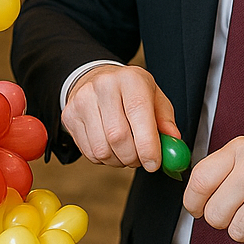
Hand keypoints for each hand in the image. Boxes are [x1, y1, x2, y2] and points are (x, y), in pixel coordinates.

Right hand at [61, 64, 179, 171]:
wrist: (97, 79)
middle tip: (142, 160)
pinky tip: (111, 147)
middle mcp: (104, 86)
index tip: (154, 164)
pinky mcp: (69, 116)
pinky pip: (89, 153)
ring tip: (127, 152)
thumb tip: (173, 141)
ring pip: (102, 149)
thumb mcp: (154, 97)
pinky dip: (104, 159)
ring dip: (119, 161)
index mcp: (130, 79)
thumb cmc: (131, 92)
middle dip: (134, 158)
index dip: (148, 145)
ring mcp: (82, 101)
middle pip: (118, 137)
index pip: (139, 114)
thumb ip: (165, 120)